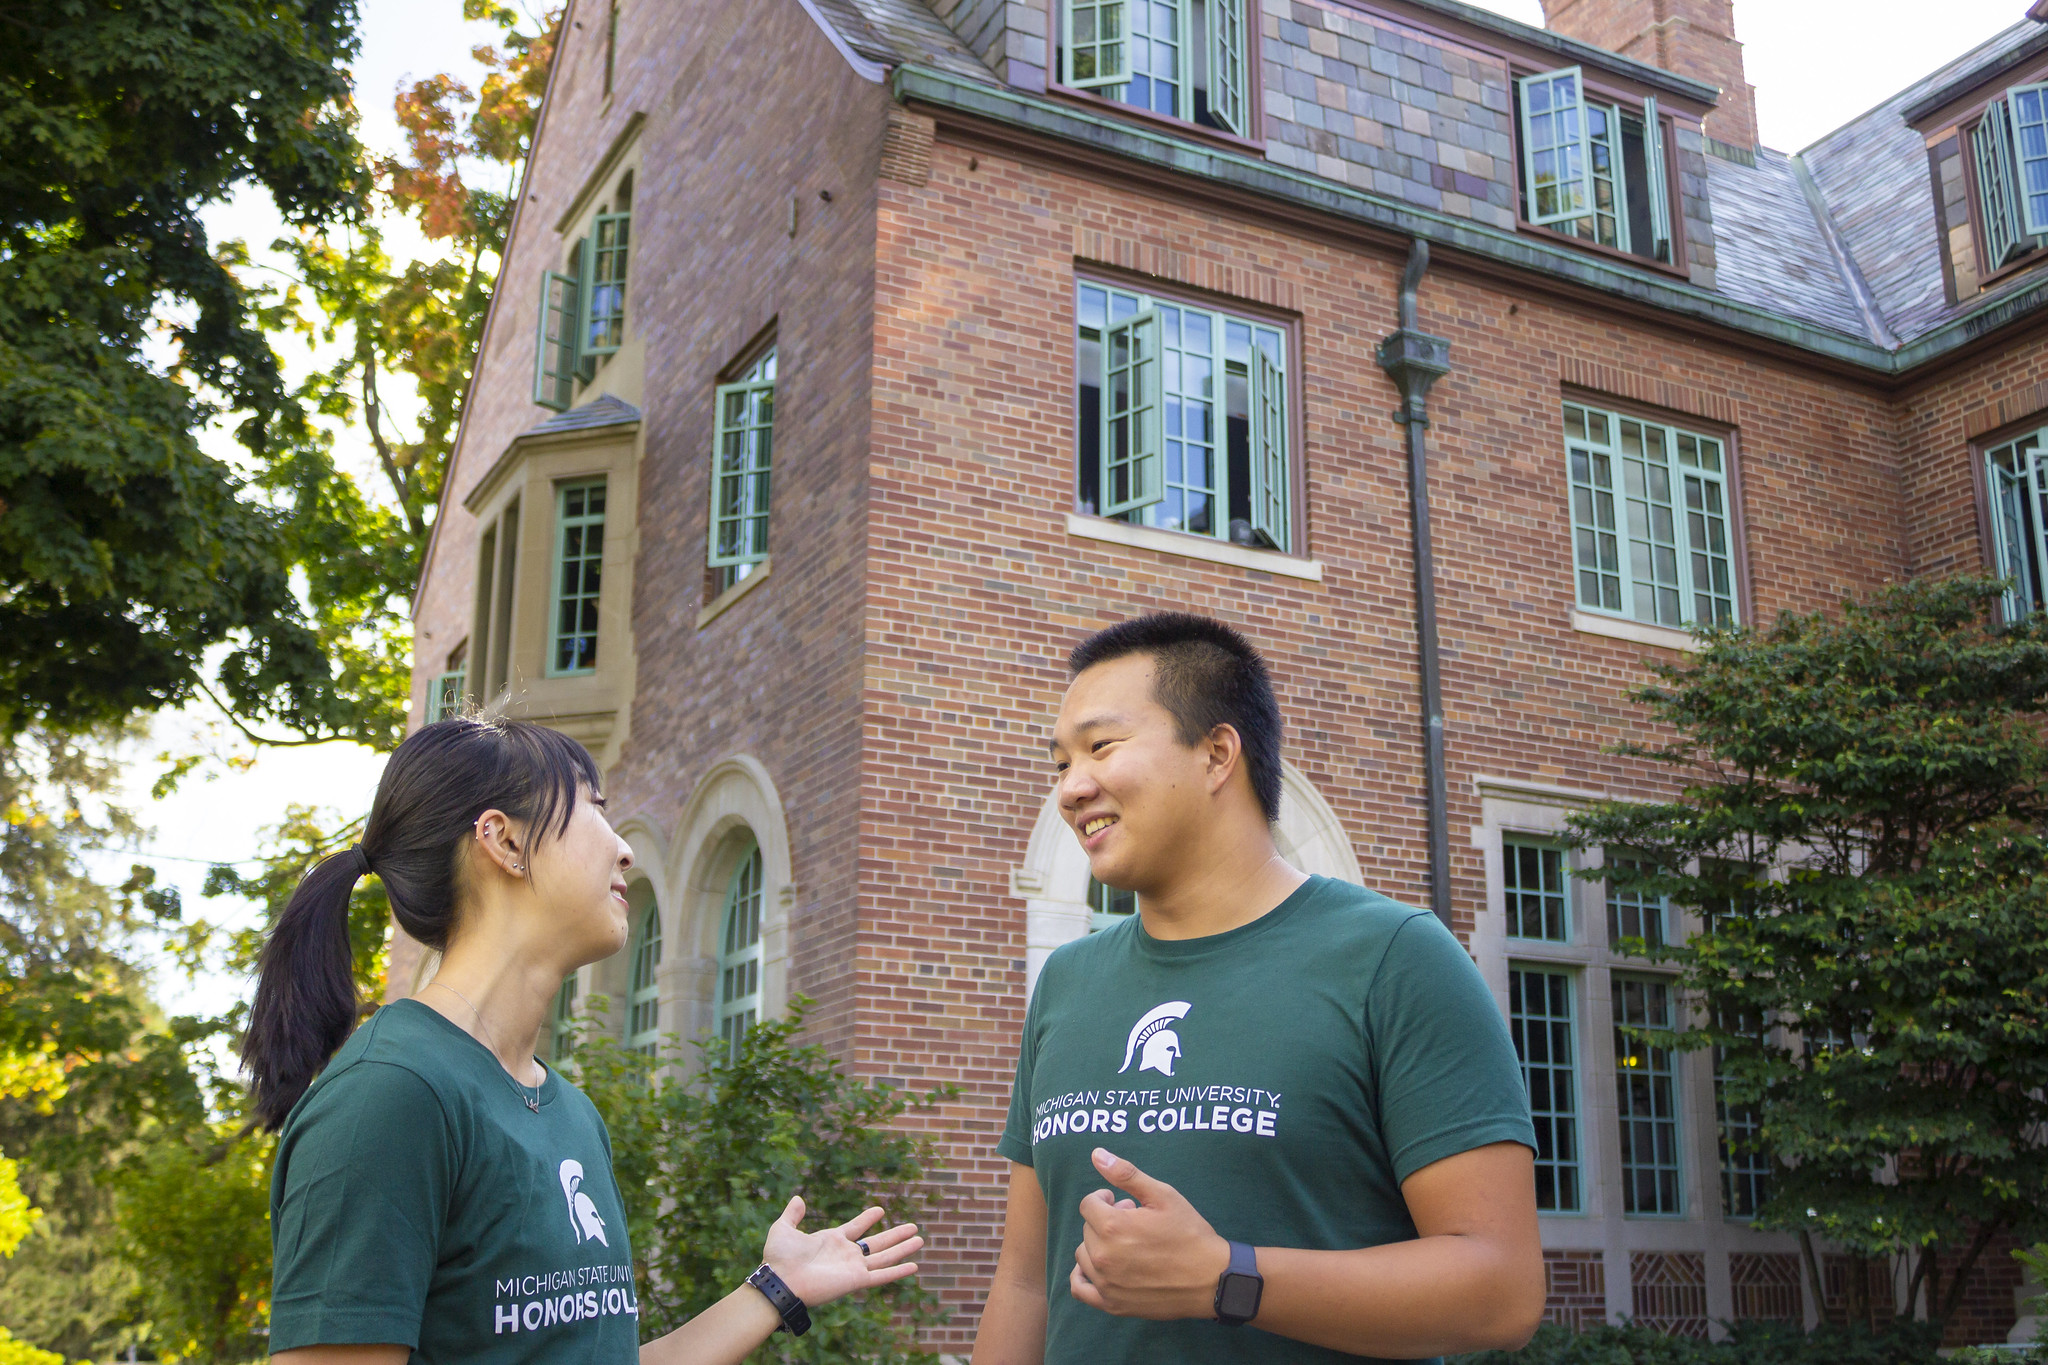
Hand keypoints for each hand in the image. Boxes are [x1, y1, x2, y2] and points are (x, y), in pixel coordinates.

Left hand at [762, 1196, 922, 1308]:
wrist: (780, 1281)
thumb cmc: (778, 1258)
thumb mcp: (783, 1229)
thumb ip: (792, 1214)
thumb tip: (798, 1198)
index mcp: (831, 1241)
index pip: (856, 1228)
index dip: (867, 1219)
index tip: (880, 1210)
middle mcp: (846, 1255)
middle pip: (877, 1243)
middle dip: (895, 1235)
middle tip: (913, 1227)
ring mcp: (852, 1268)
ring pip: (884, 1257)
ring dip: (902, 1248)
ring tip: (920, 1239)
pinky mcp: (856, 1280)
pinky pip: (882, 1275)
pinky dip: (898, 1272)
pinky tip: (914, 1266)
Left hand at [1069, 1147, 1230, 1319]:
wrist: (1211, 1280)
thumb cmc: (1189, 1234)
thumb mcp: (1163, 1195)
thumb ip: (1126, 1174)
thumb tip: (1096, 1154)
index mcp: (1113, 1226)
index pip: (1088, 1204)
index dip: (1105, 1199)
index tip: (1123, 1202)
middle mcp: (1103, 1256)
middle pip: (1087, 1229)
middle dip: (1106, 1220)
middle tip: (1134, 1223)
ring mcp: (1106, 1283)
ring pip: (1083, 1255)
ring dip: (1098, 1245)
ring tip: (1126, 1245)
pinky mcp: (1112, 1304)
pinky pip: (1080, 1288)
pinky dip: (1083, 1275)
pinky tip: (1100, 1267)